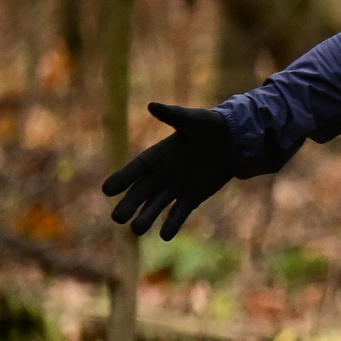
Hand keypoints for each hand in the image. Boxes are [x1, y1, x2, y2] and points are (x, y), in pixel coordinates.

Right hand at [101, 103, 236, 238]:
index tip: (107, 190)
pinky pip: (181, 211)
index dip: (122, 179)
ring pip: (158, 204)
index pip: (137, 168)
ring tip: (137, 230)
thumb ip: (173, 116)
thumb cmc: (210, 126)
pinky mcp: (194, 196)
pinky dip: (173, 222)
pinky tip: (164, 235)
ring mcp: (178, 186)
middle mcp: (164, 173)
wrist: (233, 139)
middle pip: (142, 191)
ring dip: (147, 216)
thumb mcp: (193, 121)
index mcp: (159, 154)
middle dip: (130, 204)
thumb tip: (152, 105)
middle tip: (117, 218)